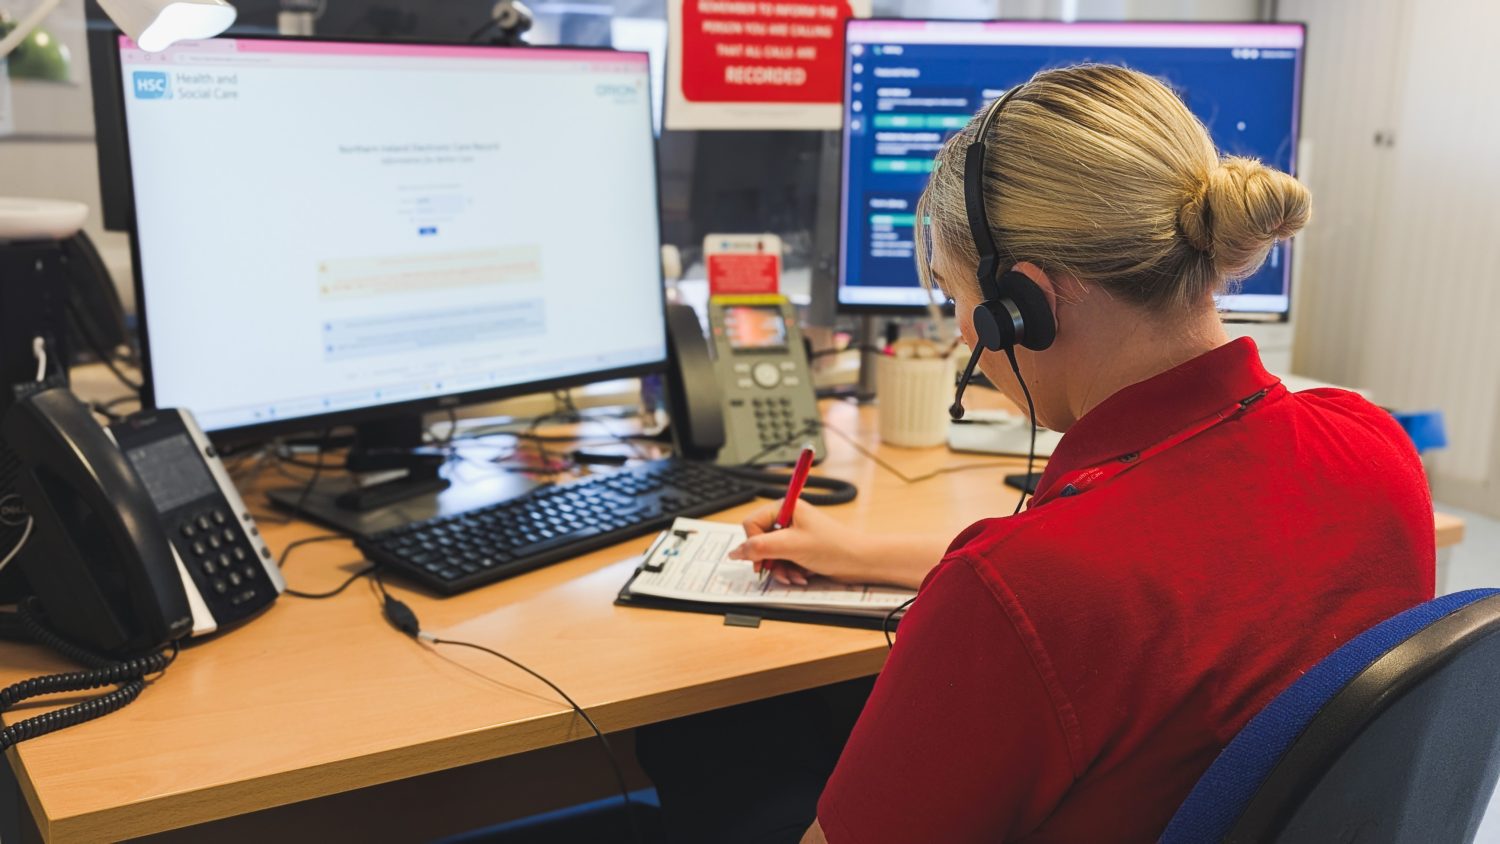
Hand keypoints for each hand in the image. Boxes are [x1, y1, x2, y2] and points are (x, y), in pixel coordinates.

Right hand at [727, 500, 865, 585]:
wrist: (859, 561)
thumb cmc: (833, 546)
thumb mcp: (791, 546)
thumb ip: (760, 548)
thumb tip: (736, 552)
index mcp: (785, 507)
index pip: (751, 524)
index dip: (754, 544)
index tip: (762, 560)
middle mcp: (787, 518)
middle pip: (760, 541)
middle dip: (770, 560)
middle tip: (780, 569)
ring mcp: (793, 535)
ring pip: (771, 555)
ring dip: (781, 569)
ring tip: (796, 575)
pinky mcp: (800, 549)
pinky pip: (783, 562)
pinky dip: (790, 572)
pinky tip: (801, 576)